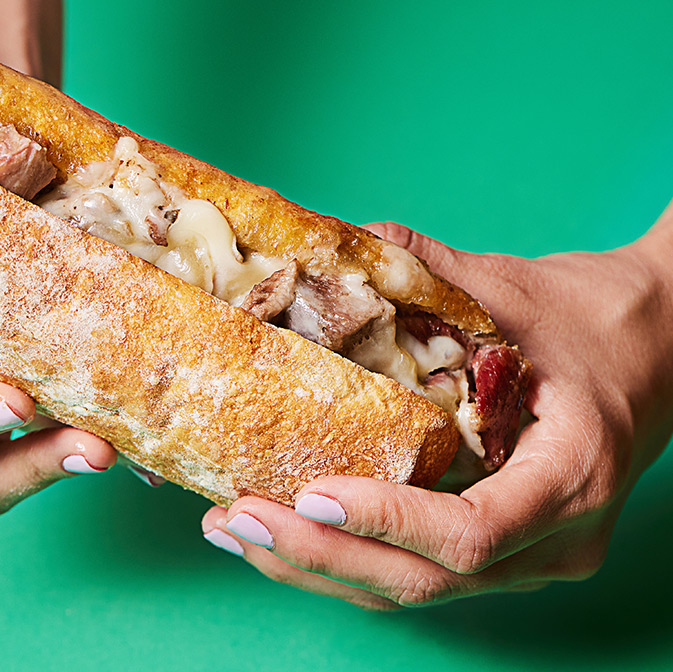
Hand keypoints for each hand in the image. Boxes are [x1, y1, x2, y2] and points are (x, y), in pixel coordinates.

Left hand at [201, 214, 672, 609]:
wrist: (654, 349)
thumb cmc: (592, 321)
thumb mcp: (515, 292)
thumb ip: (428, 271)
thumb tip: (335, 243)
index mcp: (571, 476)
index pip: (469, 531)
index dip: (385, 520)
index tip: (307, 495)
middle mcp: (553, 540)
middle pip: (424, 578)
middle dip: (319, 554)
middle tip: (234, 520)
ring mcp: (527, 558)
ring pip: (410, 589)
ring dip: (316, 567)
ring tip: (235, 531)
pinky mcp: (498, 553)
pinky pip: (414, 573)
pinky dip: (344, 560)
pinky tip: (284, 535)